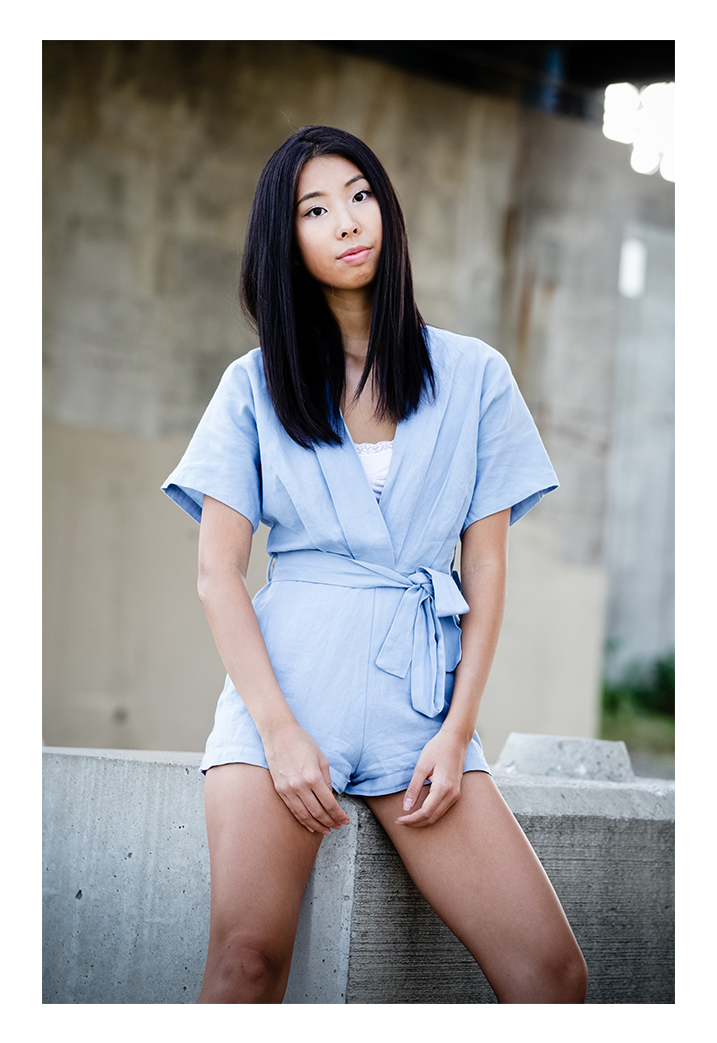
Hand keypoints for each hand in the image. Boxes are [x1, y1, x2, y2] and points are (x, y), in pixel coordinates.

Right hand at [263, 719, 349, 835]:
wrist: (279, 735)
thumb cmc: (303, 743)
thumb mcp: (321, 759)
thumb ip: (327, 780)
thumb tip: (331, 798)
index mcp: (313, 777)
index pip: (329, 803)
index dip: (338, 814)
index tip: (345, 820)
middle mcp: (300, 786)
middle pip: (318, 812)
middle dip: (330, 822)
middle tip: (338, 827)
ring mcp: (288, 790)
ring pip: (304, 815)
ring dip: (317, 825)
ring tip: (326, 830)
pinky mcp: (279, 790)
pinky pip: (293, 810)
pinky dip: (302, 820)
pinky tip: (310, 825)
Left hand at [396, 729, 467, 827]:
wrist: (456, 739)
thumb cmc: (438, 749)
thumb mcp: (421, 767)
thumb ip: (414, 788)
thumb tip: (406, 807)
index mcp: (443, 788)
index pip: (425, 812)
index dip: (411, 819)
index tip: (398, 820)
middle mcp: (452, 794)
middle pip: (432, 818)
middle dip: (416, 823)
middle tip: (400, 822)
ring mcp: (456, 794)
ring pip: (438, 815)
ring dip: (423, 820)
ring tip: (408, 818)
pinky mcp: (456, 792)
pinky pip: (443, 809)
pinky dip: (430, 813)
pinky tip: (420, 810)